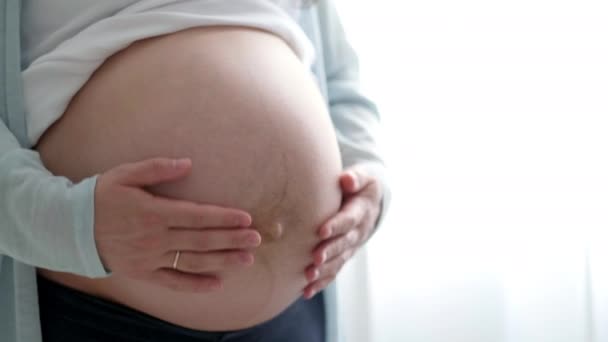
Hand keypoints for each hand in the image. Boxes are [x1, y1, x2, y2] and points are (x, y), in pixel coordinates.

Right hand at [94, 157, 260, 292]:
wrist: (71, 227)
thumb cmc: (101, 196)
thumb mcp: (125, 174)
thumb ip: (157, 168)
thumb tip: (188, 163)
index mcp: (154, 212)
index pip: (197, 216)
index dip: (223, 218)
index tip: (246, 218)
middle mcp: (155, 238)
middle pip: (201, 240)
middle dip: (232, 239)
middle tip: (257, 239)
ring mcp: (150, 258)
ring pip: (193, 262)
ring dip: (222, 261)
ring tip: (247, 260)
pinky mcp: (143, 273)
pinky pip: (173, 282)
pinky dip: (195, 285)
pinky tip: (217, 284)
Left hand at [303, 167, 382, 298]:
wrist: (369, 202)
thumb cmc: (359, 186)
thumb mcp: (363, 177)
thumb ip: (355, 178)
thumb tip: (346, 180)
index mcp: (361, 211)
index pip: (349, 219)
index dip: (337, 225)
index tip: (321, 231)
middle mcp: (358, 232)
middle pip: (343, 244)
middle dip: (330, 251)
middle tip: (315, 258)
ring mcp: (351, 247)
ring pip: (338, 261)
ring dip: (324, 270)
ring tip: (309, 276)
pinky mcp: (343, 256)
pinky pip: (333, 271)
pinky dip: (321, 283)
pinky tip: (306, 292)